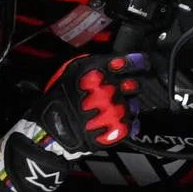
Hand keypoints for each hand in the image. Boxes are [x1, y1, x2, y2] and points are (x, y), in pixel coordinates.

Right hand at [35, 52, 149, 154]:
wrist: (50, 130)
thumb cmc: (58, 99)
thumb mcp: (71, 71)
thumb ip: (94, 64)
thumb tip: (115, 61)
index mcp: (95, 73)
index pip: (128, 63)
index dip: (138, 62)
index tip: (142, 63)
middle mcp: (106, 90)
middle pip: (135, 84)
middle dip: (131, 86)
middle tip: (122, 89)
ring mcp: (113, 111)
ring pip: (134, 104)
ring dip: (127, 104)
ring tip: (112, 108)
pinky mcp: (115, 130)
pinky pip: (131, 124)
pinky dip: (127, 122)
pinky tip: (115, 120)